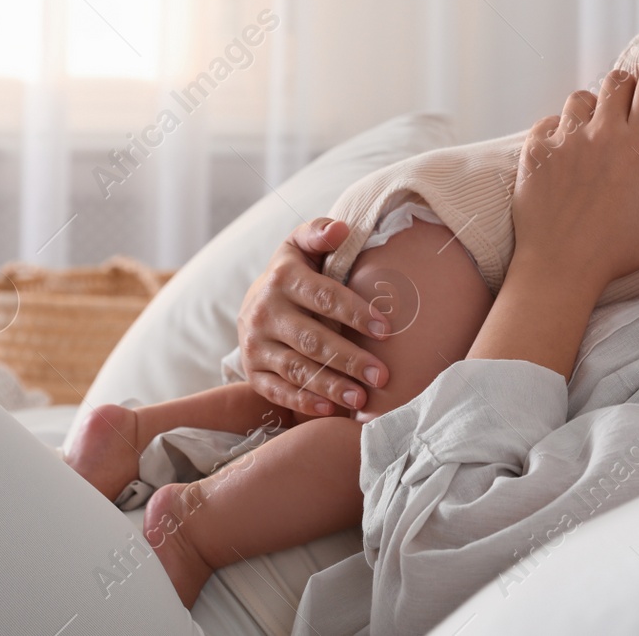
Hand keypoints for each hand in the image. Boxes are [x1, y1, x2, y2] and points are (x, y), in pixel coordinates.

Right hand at [236, 218, 393, 415]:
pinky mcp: (252, 371)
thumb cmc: (294, 272)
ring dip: (331, 386)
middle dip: (349, 359)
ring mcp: (255, 344)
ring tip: (362, 399)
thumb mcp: (301, 246)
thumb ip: (319, 234)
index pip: (324, 297)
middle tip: (381, 375)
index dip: (355, 313)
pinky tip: (332, 410)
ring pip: (297, 369)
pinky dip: (305, 402)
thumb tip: (341, 228)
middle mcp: (264, 312)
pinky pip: (278, 391)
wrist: (254, 301)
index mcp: (282, 278)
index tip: (386, 330)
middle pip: (313, 339)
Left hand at [511, 64, 638, 290]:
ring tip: (594, 126)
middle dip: (625, 85)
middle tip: (628, 101)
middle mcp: (601, 134)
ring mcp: (566, 140)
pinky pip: (548, 123)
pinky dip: (557, 130)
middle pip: (616, 81)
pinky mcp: (537, 151)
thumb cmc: (618, 252)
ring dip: (590, 108)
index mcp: (637, 145)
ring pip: (580, 98)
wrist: (560, 267)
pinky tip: (564, 150)